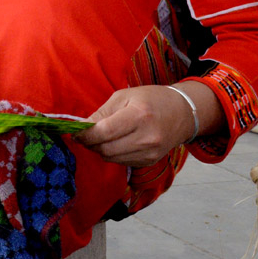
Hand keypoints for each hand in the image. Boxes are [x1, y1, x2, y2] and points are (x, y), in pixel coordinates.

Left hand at [79, 84, 200, 166]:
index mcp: (139, 115)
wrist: (183, 113)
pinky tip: (115, 142)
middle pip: (105, 149)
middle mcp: (147, 137)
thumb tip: (81, 128)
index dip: (85, 134)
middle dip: (89, 143)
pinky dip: (112, 154)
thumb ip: (101, 113)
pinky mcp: (150, 161)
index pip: (104, 132)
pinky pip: (121, 162)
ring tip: (100, 137)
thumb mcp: (124, 96)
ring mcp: (150, 152)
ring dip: (99, 149)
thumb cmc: (151, 99)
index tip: (75, 132)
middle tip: (83, 135)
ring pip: (111, 158)